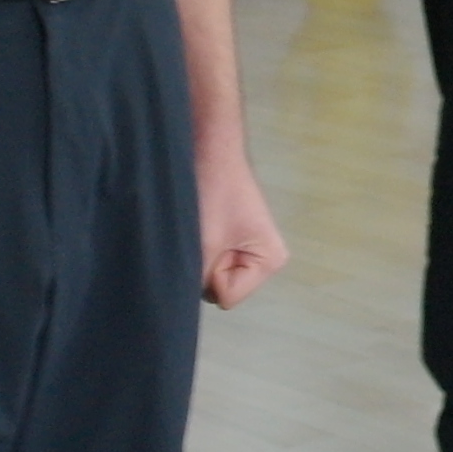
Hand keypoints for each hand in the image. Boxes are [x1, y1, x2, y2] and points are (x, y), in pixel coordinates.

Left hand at [196, 141, 287, 308]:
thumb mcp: (205, 243)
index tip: (210, 243)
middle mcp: (265, 261)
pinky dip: (200, 248)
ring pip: (213, 276)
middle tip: (204, 234)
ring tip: (202, 226)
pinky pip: (211, 261)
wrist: (209, 150)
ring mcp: (249, 251)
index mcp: (270, 262)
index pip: (228, 296)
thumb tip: (182, 301)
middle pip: (222, 289)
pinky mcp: (233, 241)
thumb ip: (200, 278)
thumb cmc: (213, 193)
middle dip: (206, 267)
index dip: (210, 275)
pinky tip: (202, 225)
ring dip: (201, 257)